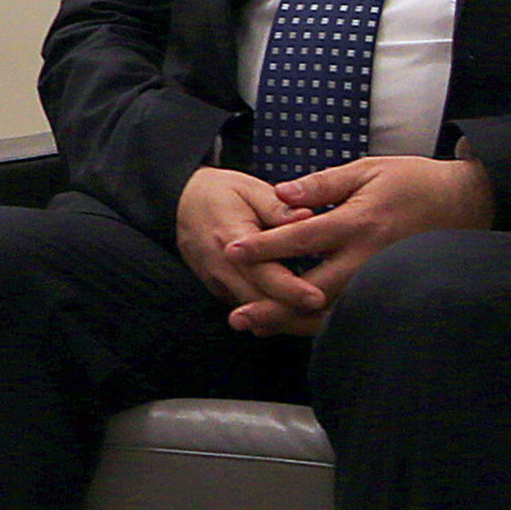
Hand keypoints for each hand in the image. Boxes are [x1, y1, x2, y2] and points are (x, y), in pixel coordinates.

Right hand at [174, 164, 330, 334]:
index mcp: (230, 238)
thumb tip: (308, 216)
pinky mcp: (218, 288)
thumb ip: (279, 206)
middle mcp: (220, 265)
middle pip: (258, 301)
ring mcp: (216, 280)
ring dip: (284, 319)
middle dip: (294, 314)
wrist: (180, 201)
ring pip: (252, 310)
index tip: (317, 298)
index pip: (262, 272)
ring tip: (319, 320)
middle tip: (330, 317)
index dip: (291, 289)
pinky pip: (246, 306)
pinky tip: (296, 315)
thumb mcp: (250, 188)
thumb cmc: (220, 193)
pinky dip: (270, 315)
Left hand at [219, 154, 494, 331]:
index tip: (231, 252)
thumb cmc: (413, 182)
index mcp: (359, 222)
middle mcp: (368, 256)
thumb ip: (322, 184)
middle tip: (238, 316)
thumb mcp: (367, 170)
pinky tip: (294, 325)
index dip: (265, 247)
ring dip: (293, 321)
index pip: (302, 238)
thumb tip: (281, 194)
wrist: (467, 202)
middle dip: (274, 303)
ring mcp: (381, 278)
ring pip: (332, 309)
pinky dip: (321, 323)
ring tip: (257, 327)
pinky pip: (352, 312)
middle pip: (314, 288)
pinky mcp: (389, 289)